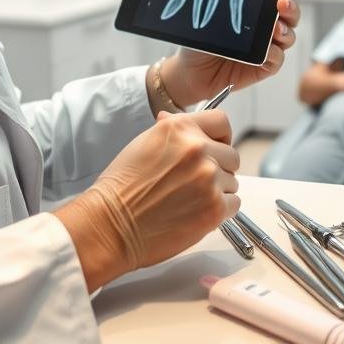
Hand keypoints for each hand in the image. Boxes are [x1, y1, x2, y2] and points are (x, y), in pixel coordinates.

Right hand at [56, 109, 238, 289]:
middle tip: (195, 183)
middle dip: (218, 168)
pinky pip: (233, 204)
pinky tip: (195, 212)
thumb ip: (170, 132)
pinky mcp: (215, 207)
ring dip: (217, 191)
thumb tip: (176, 120)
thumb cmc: (121, 188)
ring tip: (189, 200)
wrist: (110, 224)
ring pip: (232, 182)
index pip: (221, 122)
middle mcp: (198, 149)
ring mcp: (209, 178)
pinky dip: (220, 210)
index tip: (215, 149)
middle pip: (231, 155)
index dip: (220, 138)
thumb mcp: (142, 144)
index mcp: (180, 128)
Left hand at [167, 0, 303, 105]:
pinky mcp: (265, 66)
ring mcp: (268, 46)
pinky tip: (266, 51)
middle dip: (291, 6)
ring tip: (275, 29)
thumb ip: (228, 6)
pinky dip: (274, 54)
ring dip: (286, 30)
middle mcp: (266, 26)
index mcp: (255, 9)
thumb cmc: (201, 42)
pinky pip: (278, 58)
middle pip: (290, 13)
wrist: (192, 72)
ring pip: (289, 35)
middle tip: (282, 3)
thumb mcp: (212, 19)